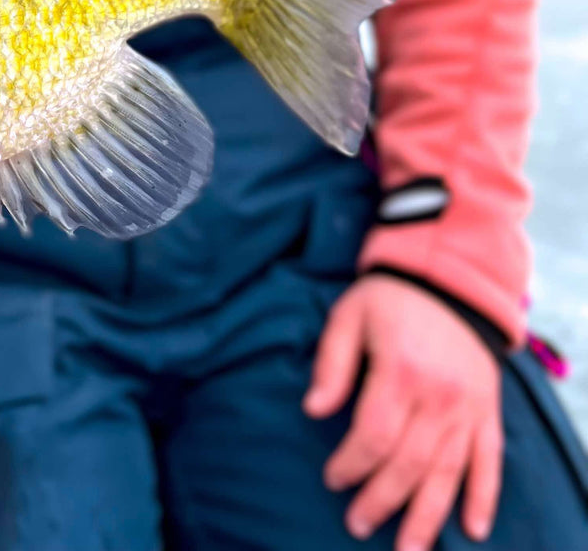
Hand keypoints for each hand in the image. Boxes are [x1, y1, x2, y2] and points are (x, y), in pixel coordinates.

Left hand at [303, 274, 501, 550]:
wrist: (449, 278)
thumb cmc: (388, 298)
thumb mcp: (348, 315)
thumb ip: (331, 364)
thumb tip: (312, 410)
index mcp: (401, 371)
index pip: (374, 435)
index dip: (351, 464)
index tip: (333, 478)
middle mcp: (439, 396)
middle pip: (409, 463)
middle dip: (381, 500)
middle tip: (356, 523)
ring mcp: (468, 407)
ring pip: (448, 473)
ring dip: (427, 516)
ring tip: (407, 550)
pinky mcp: (488, 411)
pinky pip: (489, 461)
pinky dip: (483, 496)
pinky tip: (472, 528)